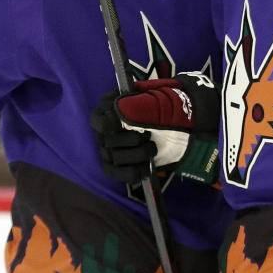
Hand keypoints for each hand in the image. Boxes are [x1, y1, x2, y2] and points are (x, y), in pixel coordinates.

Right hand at [89, 72, 220, 183]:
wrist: (175, 125)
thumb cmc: (161, 108)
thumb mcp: (155, 99)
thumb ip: (138, 102)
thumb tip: (123, 110)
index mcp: (108, 109)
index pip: (97, 121)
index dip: (109, 124)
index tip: (124, 124)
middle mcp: (104, 131)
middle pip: (108, 142)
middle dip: (133, 140)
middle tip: (148, 135)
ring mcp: (107, 150)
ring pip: (115, 158)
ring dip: (138, 155)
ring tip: (152, 149)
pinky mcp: (115, 167)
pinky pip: (117, 174)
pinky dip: (134, 172)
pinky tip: (147, 167)